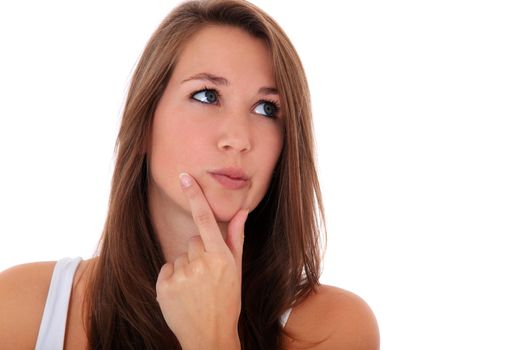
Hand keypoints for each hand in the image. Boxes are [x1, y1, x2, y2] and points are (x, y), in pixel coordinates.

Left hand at [156, 172, 247, 348]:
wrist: (210, 336)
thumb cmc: (227, 301)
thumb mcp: (236, 269)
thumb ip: (236, 237)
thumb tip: (242, 210)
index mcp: (220, 257)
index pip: (204, 218)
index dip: (195, 195)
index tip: (185, 177)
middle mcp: (200, 264)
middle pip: (193, 240)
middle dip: (199, 252)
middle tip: (208, 275)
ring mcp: (181, 276)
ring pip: (180, 255)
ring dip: (186, 266)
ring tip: (196, 287)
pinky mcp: (164, 287)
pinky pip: (167, 269)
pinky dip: (173, 278)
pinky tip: (184, 293)